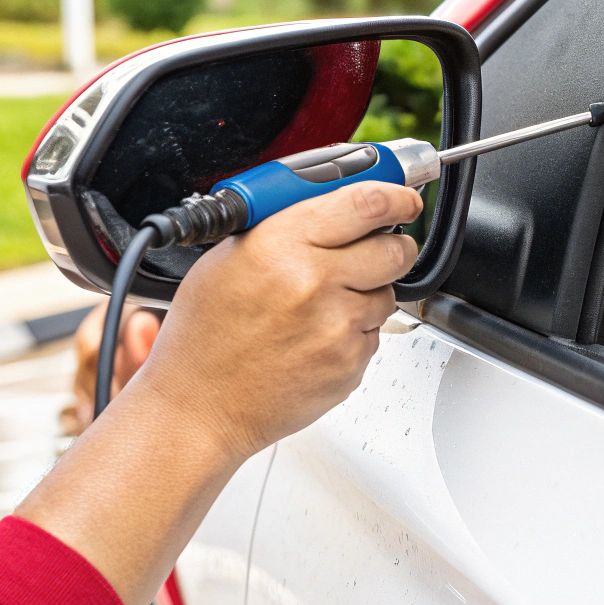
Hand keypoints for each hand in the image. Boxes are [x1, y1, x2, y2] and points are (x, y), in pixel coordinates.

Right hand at [18, 181, 420, 604]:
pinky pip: (374, 334)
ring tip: (319, 305)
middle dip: (391, 243)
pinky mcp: (351, 365)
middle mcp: (314, 283)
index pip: (366, 202)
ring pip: (387, 293)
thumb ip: (284, 225)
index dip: (396, 194)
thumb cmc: (204, 338)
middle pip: (395, 248)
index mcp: (281, 245)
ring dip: (366, 292)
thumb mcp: (226, 258)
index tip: (404, 196)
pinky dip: (354, 331)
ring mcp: (338, 329)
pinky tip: (314, 338)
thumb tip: (332, 201)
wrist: (199, 410)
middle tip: (376, 247)